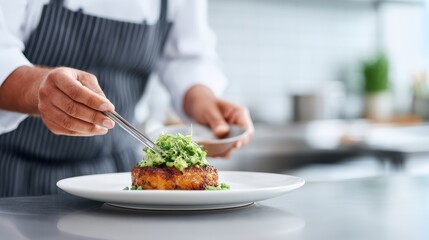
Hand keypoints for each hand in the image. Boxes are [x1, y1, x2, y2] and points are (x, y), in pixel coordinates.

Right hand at [0, 66, 114, 135]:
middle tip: (110, 122)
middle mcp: (47, 92)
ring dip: (90, 128)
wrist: (50, 87)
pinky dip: (83, 132)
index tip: (110, 108)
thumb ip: (96, 92)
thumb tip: (107, 109)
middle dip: (94, 117)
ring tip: (104, 128)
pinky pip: (67, 130)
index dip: (94, 101)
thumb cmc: (73, 81)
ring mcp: (44, 108)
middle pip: (72, 109)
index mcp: (57, 77)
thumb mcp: (85, 79)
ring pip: (69, 123)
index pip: (76, 92)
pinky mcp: (47, 121)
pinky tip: (95, 130)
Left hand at [184, 85, 253, 157]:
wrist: (198, 105)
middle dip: (231, 147)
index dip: (243, 138)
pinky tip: (207, 150)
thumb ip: (216, 121)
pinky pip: (223, 150)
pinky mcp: (224, 141)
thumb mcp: (209, 111)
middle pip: (242, 141)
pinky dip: (216, 152)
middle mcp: (238, 125)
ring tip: (210, 150)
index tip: (235, 145)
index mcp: (239, 114)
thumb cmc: (205, 104)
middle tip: (219, 150)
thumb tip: (223, 133)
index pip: (247, 129)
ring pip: (232, 148)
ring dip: (222, 151)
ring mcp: (232, 134)